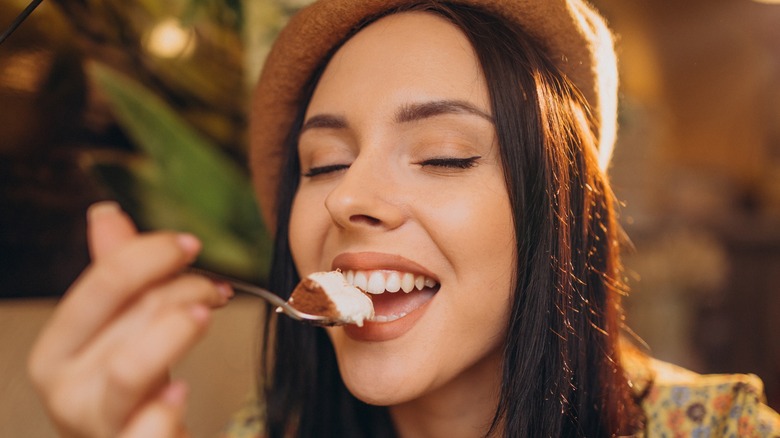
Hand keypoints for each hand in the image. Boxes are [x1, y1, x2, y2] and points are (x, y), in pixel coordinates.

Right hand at [28, 202, 232, 436]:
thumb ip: (116, 278)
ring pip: (132, 367)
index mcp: (58, 349)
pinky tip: (181, 393)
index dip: (154, 252)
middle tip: (215, 291)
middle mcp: (65, 389)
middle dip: (186, 289)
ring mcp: (96, 427)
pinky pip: (148, 431)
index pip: (103, 281)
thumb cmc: (130, 391)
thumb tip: (104, 213)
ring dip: (178, 331)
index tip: (191, 245)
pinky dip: (167, 409)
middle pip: (134, 314)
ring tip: (206, 317)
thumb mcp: (119, 331)